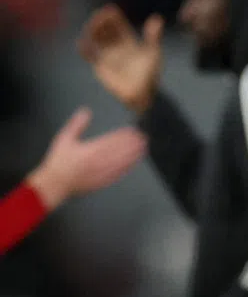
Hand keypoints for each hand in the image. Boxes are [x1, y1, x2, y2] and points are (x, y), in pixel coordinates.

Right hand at [25, 107, 146, 210]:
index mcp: (90, 150)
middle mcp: (98, 162)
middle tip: (143, 137)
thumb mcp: (64, 139)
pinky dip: (127, 167)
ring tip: (143, 148)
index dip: (124, 135)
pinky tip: (133, 163)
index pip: (111, 140)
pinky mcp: (103, 181)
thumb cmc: (58, 163)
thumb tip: (85, 112)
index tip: (133, 130)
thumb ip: (76, 125)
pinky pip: (118, 174)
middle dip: (133, 144)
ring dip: (134, 154)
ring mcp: (102, 172)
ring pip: (122, 162)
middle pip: (120, 151)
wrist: (55, 184)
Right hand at [78, 4, 162, 113]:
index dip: (112, 16)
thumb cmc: (150, 74)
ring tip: (91, 28)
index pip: (117, 24)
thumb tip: (157, 18)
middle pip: (104, 29)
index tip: (109, 10)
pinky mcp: (100, 66)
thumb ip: (153, 36)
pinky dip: (84, 49)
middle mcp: (116, 46)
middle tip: (98, 17)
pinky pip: (89, 56)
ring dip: (91, 31)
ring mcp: (108, 55)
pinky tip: (82, 44)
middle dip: (100, 21)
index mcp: (129, 40)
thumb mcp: (153, 52)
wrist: (143, 94)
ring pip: (95, 39)